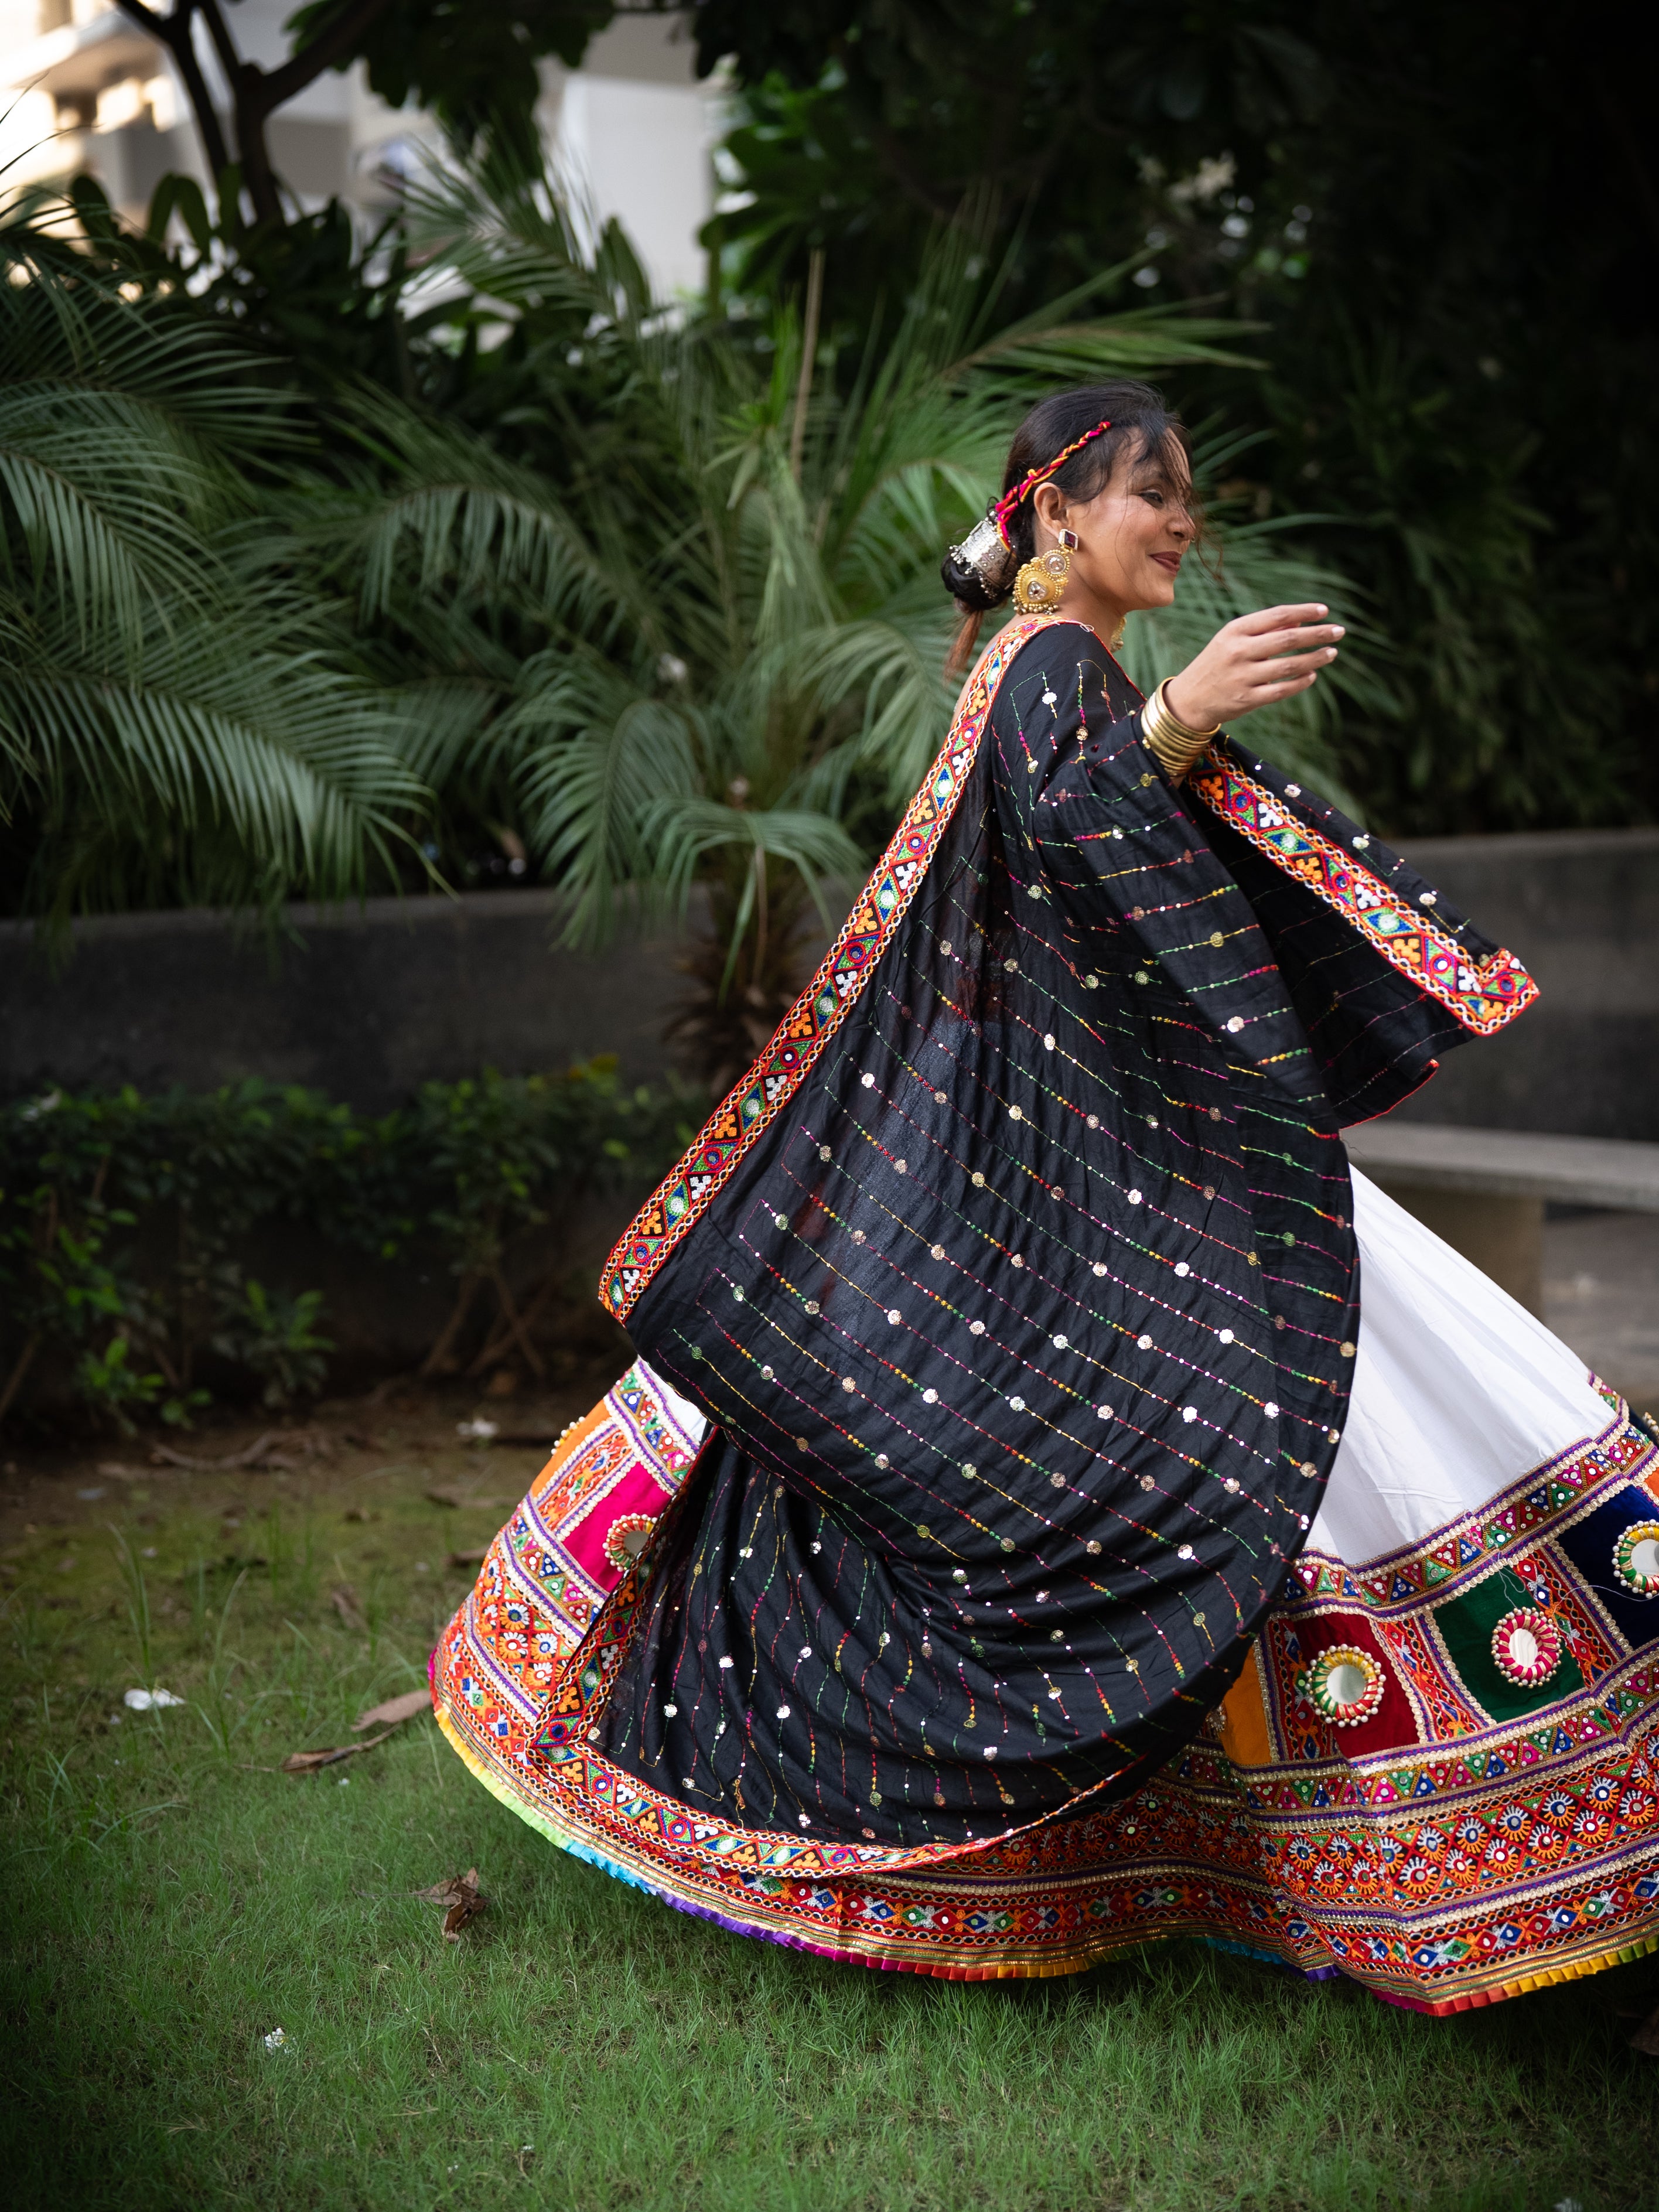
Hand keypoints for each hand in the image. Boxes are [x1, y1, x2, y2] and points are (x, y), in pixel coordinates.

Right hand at [1162, 604, 1342, 730]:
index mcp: (1235, 631)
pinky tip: (1312, 676)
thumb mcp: (1232, 641)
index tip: (1325, 610)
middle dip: (1318, 633)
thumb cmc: (1216, 665)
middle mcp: (1238, 651)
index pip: (1277, 615)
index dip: (1304, 611)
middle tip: (1339, 631)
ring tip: (1332, 652)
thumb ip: (1264, 631)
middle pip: (1288, 638)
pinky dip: (1301, 681)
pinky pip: (1282, 689)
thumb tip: (1300, 621)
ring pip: (1289, 665)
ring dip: (1315, 658)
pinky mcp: (1247, 700)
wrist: (1188, 700)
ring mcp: (1243, 677)